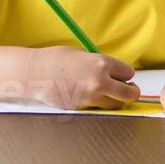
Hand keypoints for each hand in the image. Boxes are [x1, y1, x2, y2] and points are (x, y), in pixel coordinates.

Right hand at [24, 46, 141, 109]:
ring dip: (115, 100)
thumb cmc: (54, 59)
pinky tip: (84, 95)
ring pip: (115, 105)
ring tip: (107, 94)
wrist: (33, 73)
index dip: (125, 74)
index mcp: (101, 64)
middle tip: (130, 90)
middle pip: (129, 94)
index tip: (122, 75)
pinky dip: (95, 104)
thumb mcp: (81, 54)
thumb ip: (99, 64)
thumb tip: (111, 73)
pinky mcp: (80, 109)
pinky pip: (96, 109)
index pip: (128, 72)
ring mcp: (90, 98)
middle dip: (131, 92)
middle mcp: (99, 82)